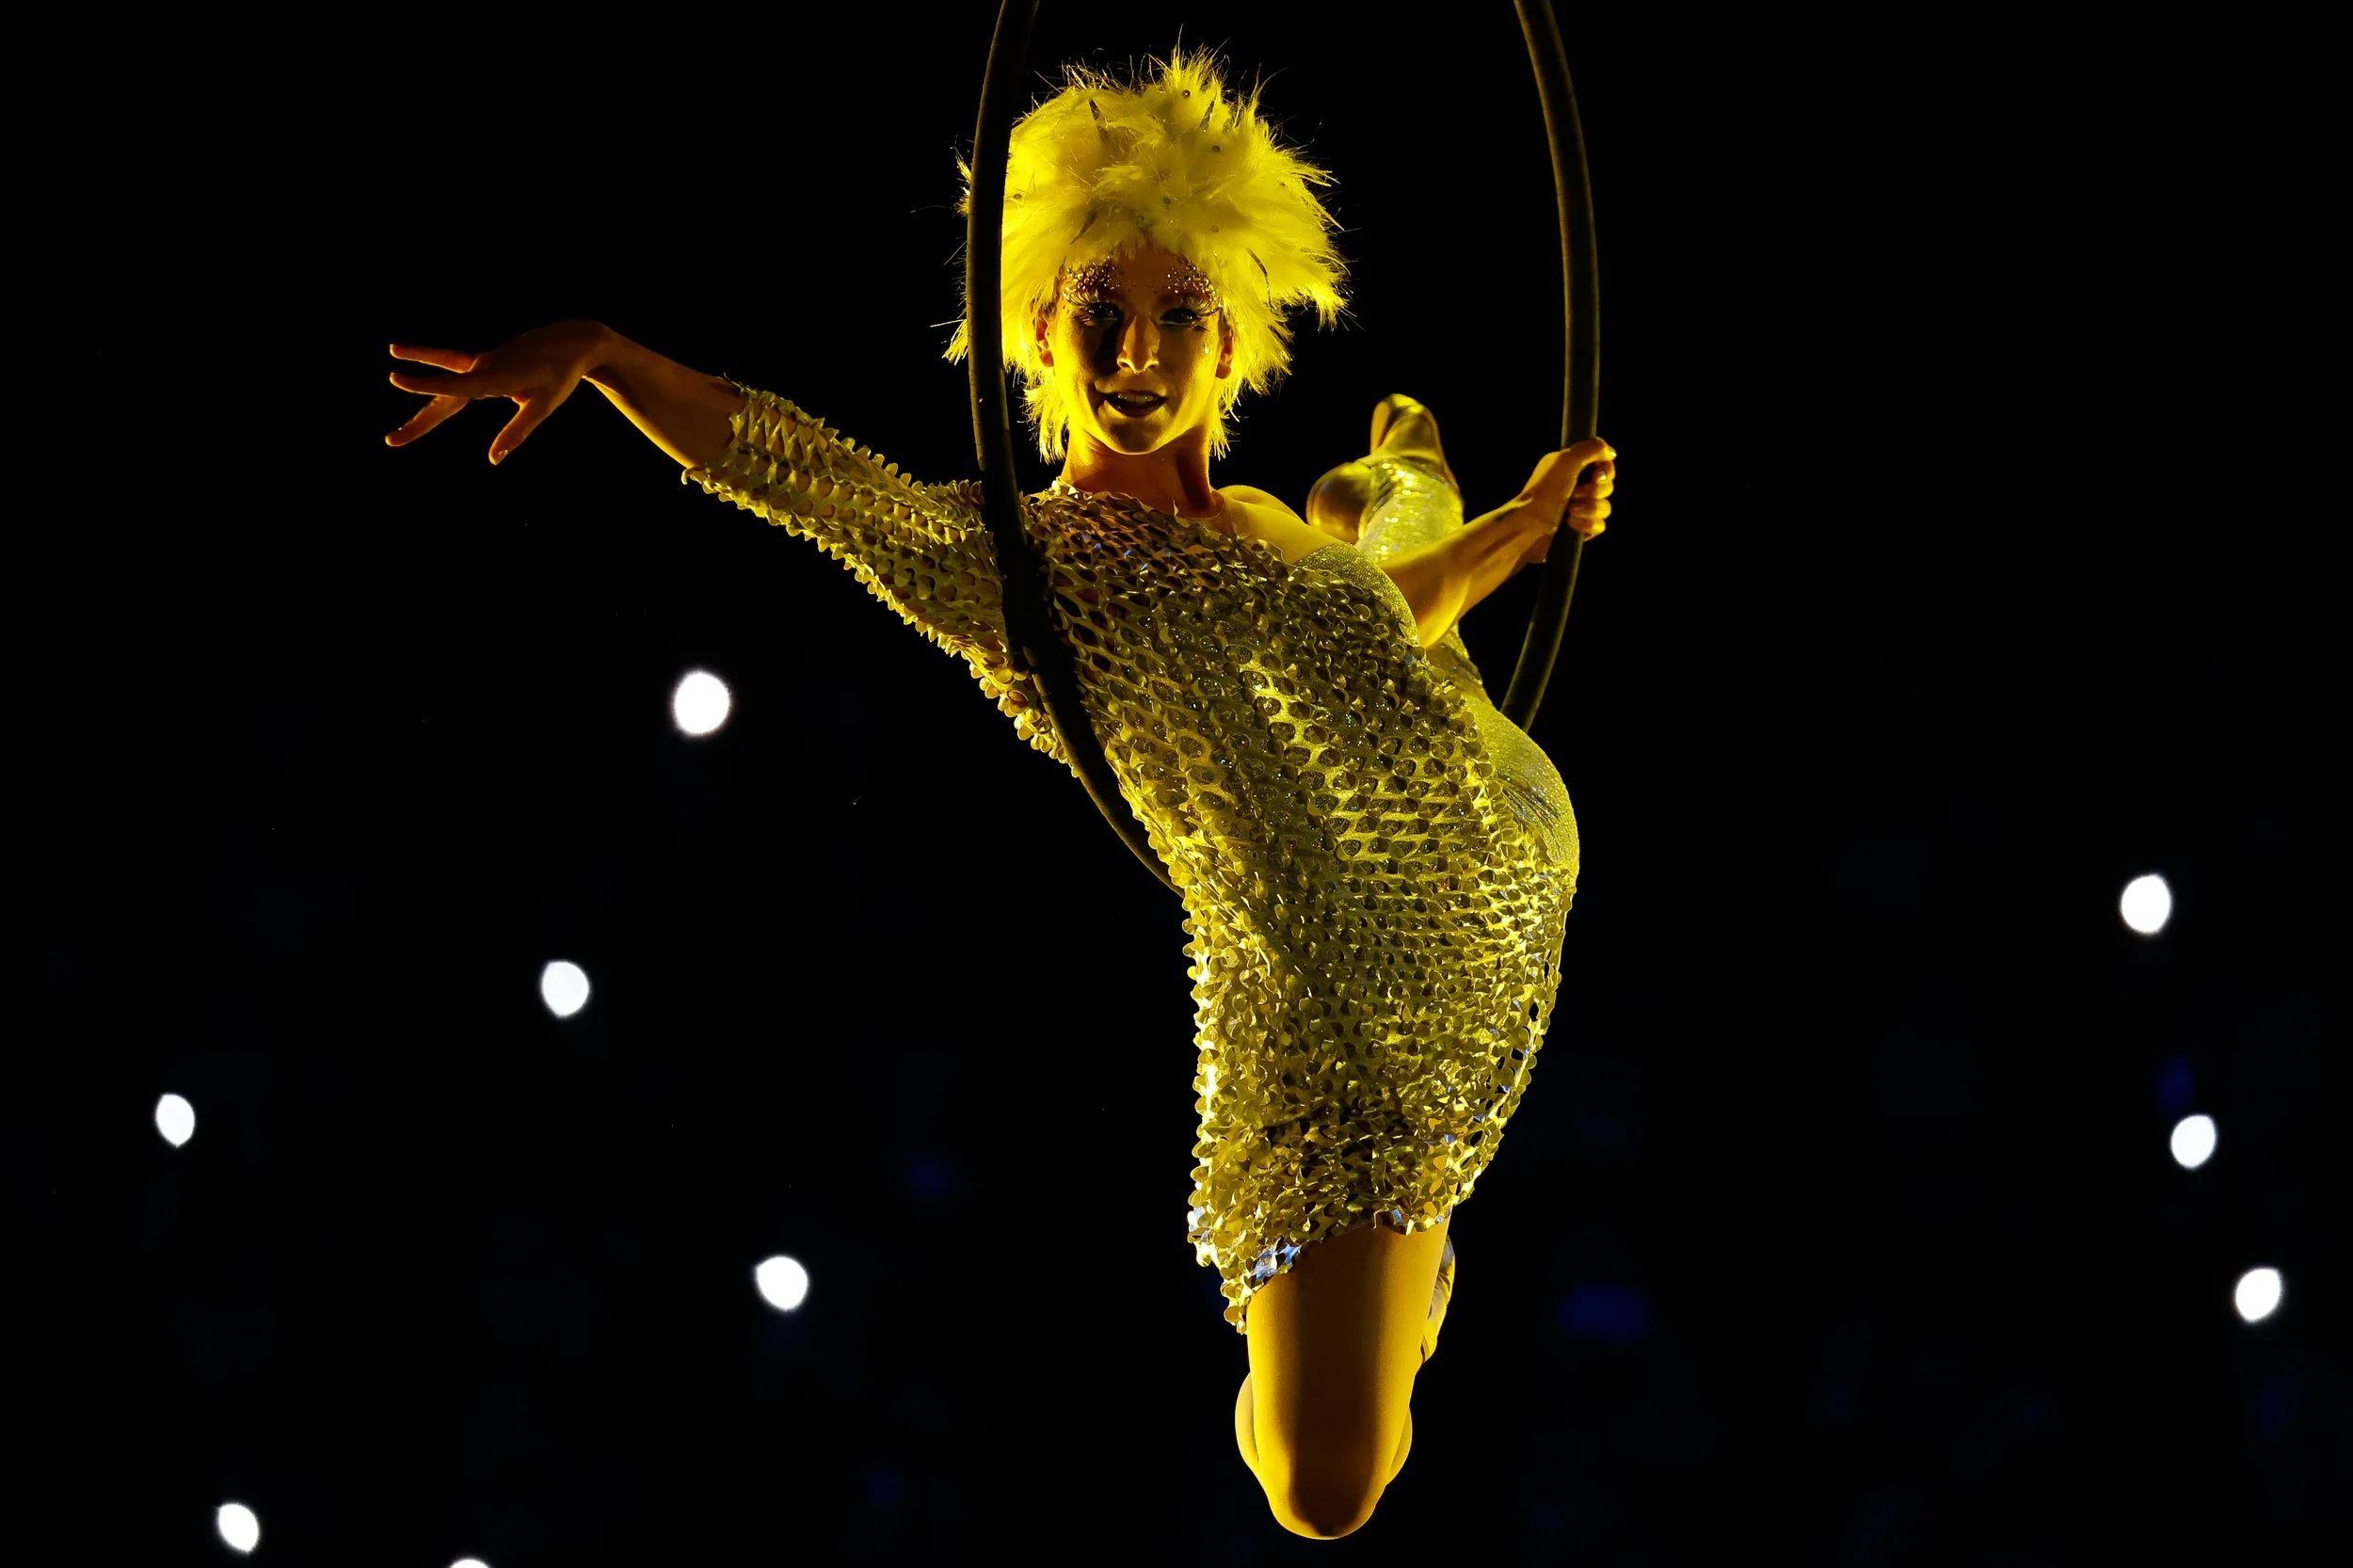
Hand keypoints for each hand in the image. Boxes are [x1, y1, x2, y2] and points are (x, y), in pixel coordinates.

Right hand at [385, 320, 609, 463]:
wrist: (570, 342)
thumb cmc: (558, 376)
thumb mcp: (543, 407)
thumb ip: (517, 432)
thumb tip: (492, 460)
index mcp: (497, 378)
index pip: (456, 387)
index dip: (426, 384)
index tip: (396, 379)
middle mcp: (483, 368)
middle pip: (444, 396)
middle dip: (419, 422)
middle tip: (391, 441)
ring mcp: (481, 363)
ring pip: (445, 381)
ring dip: (419, 381)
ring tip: (391, 359)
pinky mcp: (483, 363)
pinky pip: (453, 374)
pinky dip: (435, 381)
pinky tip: (413, 364)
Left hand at [1516, 437, 1615, 564]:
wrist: (1528, 528)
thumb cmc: (1544, 492)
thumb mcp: (1566, 460)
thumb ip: (1591, 448)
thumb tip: (1611, 453)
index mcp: (1570, 467)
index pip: (1603, 464)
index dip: (1606, 470)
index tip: (1597, 476)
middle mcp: (1574, 486)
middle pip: (1607, 486)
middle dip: (1595, 491)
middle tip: (1574, 494)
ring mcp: (1578, 508)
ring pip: (1605, 507)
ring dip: (1590, 508)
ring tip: (1570, 511)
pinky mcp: (1579, 529)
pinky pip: (1599, 525)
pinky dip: (1588, 524)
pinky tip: (1571, 523)